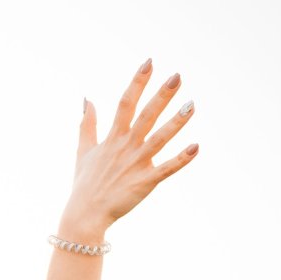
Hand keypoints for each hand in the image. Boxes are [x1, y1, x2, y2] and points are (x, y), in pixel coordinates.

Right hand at [62, 59, 198, 236]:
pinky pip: (166, 169)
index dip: (137, 83)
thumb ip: (87, 124)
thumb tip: (87, 99)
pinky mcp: (144, 182)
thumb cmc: (84, 184)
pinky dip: (181, 159)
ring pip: (159, 138)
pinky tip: (196, 147)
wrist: (84, 215)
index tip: (149, 63)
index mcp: (113, 138)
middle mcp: (126, 147)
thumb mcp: (84, 151)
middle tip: (178, 76)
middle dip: (161, 96)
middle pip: (146, 116)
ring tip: (192, 105)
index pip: (126, 104)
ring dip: (176, 122)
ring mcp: (136, 164)